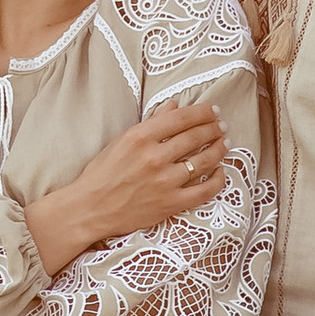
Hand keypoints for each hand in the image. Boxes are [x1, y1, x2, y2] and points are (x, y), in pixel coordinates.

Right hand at [25, 105, 227, 278]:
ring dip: (219, 149)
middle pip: (195, 137)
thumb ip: (150, 123)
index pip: (180, 118)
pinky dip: (217, 180)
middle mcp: (154, 157)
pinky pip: (204, 190)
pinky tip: (220, 172)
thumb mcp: (121, 141)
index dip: (202, 112)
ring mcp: (164, 182)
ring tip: (224, 143)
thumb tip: (174, 106)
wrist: (90, 209)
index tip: (212, 110)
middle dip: (213, 128)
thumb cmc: (101, 174)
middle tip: (222, 125)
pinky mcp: (171, 203)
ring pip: (203, 161)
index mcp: (139, 137)